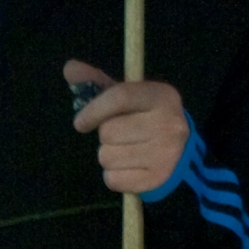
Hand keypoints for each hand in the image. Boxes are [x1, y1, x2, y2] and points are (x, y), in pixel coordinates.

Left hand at [64, 60, 189, 194]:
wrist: (179, 152)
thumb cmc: (144, 119)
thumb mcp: (126, 96)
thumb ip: (96, 82)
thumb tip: (69, 68)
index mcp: (161, 96)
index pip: (120, 97)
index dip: (93, 110)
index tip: (80, 123)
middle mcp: (169, 123)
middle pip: (109, 132)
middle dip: (105, 135)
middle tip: (120, 135)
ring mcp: (166, 153)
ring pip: (108, 157)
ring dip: (108, 155)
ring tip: (125, 150)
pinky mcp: (158, 179)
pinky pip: (113, 180)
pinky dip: (113, 176)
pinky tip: (128, 167)